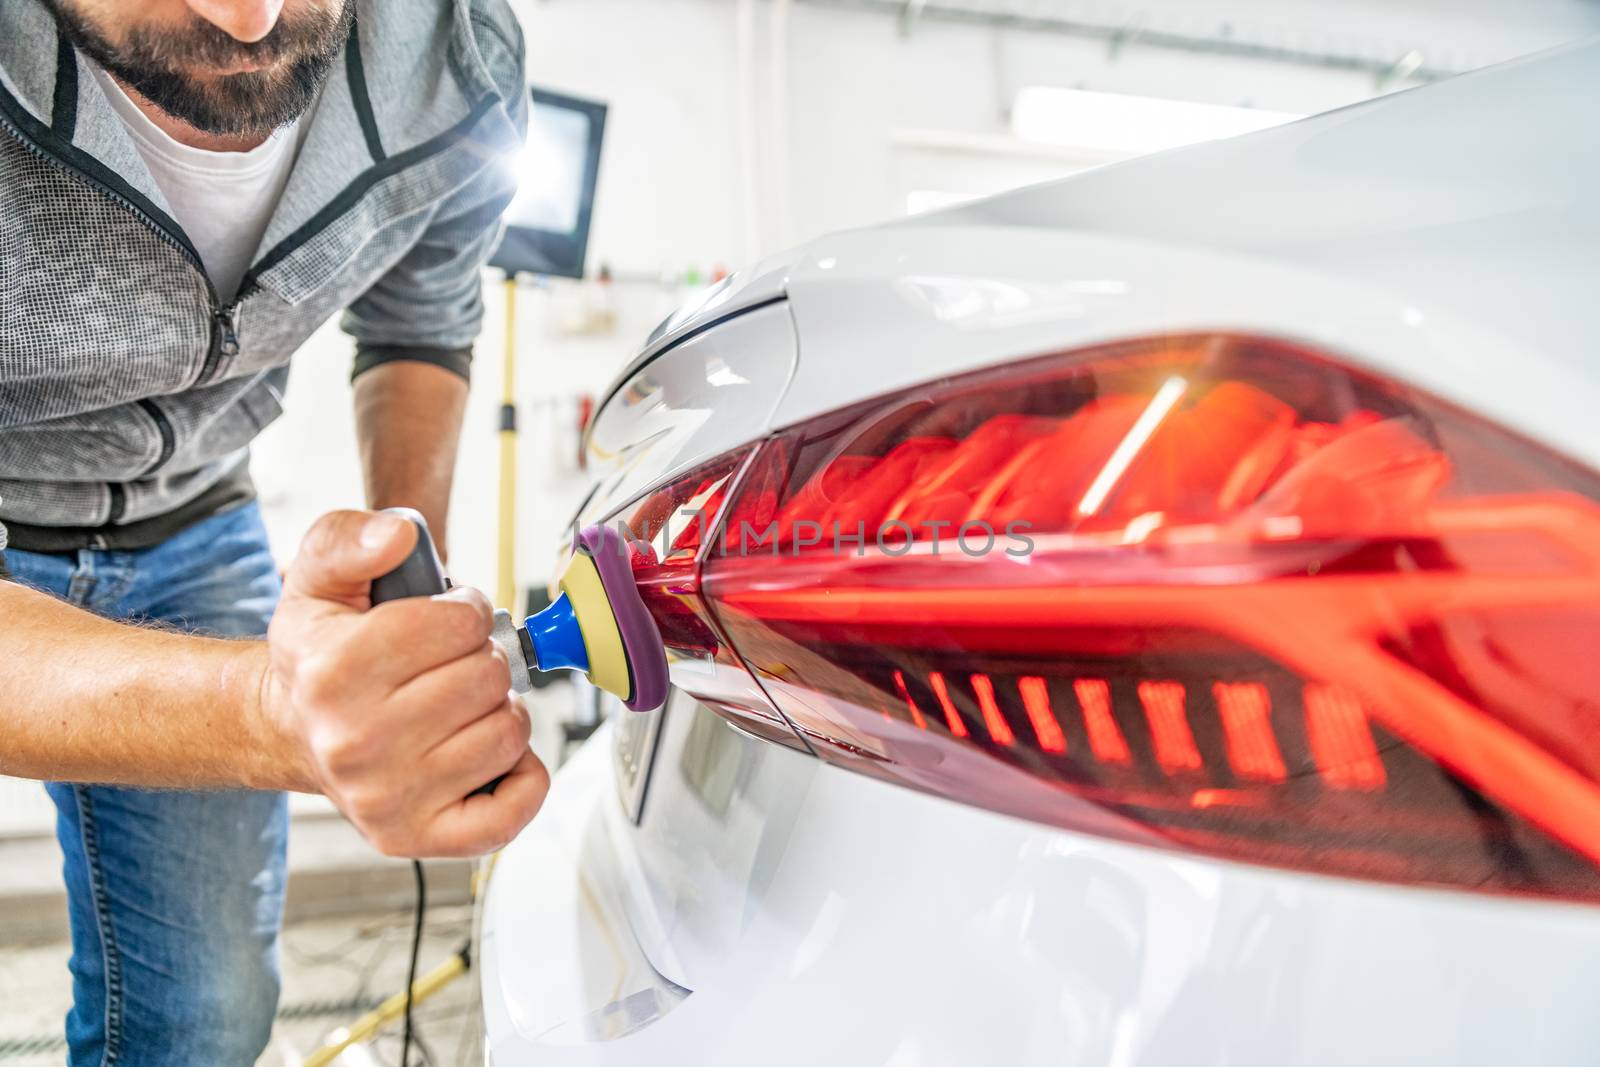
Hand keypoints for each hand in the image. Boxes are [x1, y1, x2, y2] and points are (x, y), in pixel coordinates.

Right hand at [262, 511, 548, 856]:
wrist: (294, 730)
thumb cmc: (321, 655)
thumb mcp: (319, 578)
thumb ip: (352, 537)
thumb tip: (399, 535)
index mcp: (332, 671)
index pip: (459, 623)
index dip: (465, 610)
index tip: (445, 618)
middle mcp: (355, 743)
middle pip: (489, 677)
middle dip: (481, 658)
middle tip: (449, 666)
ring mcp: (386, 798)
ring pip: (509, 733)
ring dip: (498, 711)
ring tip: (458, 707)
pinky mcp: (414, 838)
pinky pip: (513, 810)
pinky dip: (521, 777)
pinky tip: (485, 754)